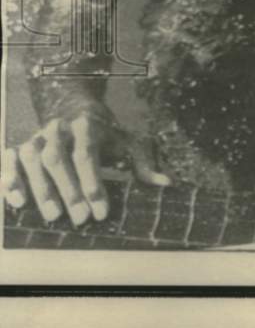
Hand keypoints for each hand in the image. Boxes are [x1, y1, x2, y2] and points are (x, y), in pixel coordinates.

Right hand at [1, 112, 169, 226]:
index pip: (88, 155)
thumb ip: (144, 164)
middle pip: (59, 159)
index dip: (93, 183)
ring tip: (53, 217)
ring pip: (33, 161)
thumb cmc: (107, 134)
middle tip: (81, 219)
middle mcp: (59, 129)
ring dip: (41, 189)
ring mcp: (36, 138)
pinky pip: (8, 161)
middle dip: (70, 191)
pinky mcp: (18, 148)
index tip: (101, 211)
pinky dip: (9, 179)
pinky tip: (16, 201)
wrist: (74, 108)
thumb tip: (167, 183)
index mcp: (87, 126)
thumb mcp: (129, 142)